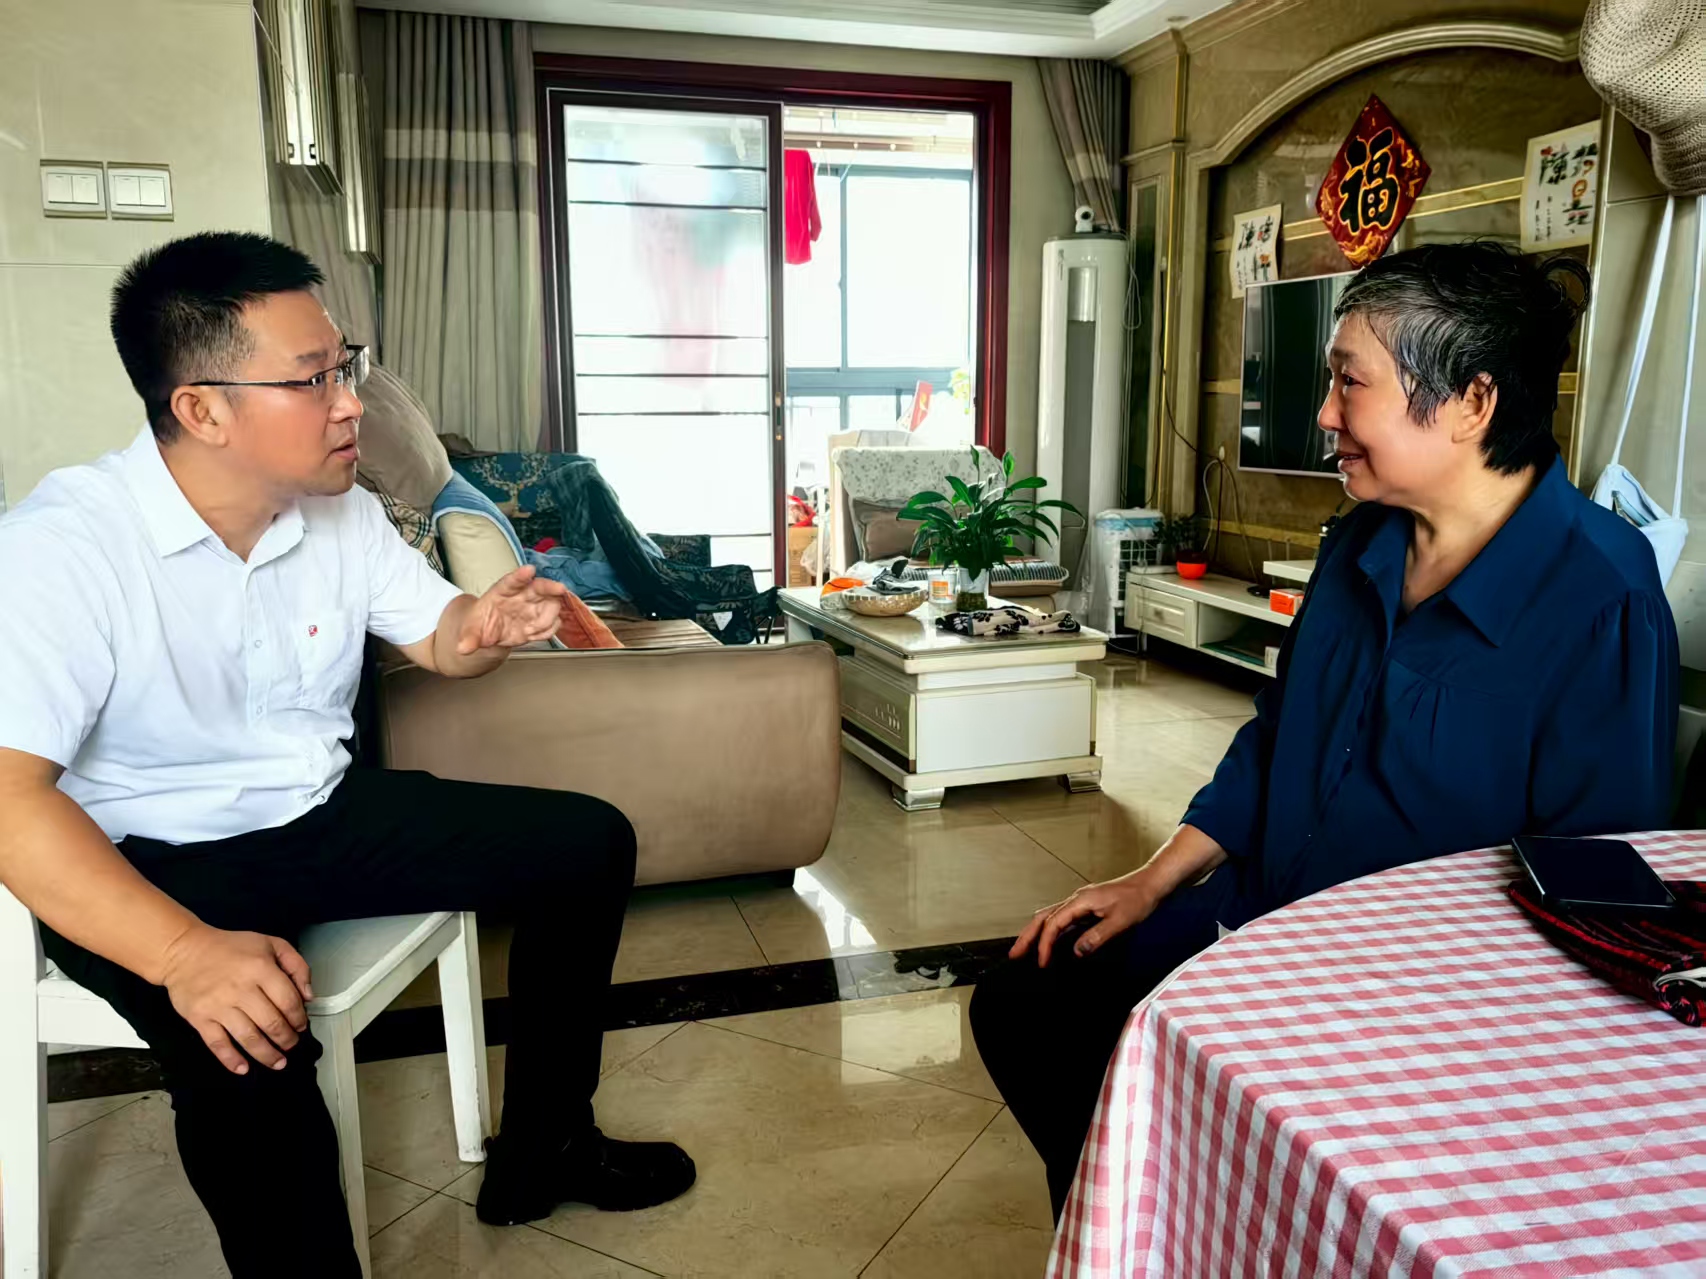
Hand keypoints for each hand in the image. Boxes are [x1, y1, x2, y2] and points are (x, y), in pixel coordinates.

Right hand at [160, 924, 313, 1074]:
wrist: (184, 951)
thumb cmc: (231, 948)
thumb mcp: (270, 943)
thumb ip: (296, 965)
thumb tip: (308, 996)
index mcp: (261, 969)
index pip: (288, 1001)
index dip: (299, 1018)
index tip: (301, 1026)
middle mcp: (241, 989)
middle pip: (271, 1023)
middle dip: (286, 1039)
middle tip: (291, 1045)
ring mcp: (218, 1006)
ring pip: (248, 1037)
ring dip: (266, 1054)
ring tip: (278, 1063)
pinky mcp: (199, 1018)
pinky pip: (217, 1044)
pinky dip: (231, 1059)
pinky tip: (243, 1069)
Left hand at [457, 565, 569, 654]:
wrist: (488, 634)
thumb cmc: (480, 624)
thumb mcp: (470, 632)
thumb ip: (468, 639)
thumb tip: (463, 647)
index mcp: (501, 592)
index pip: (511, 581)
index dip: (521, 575)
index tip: (529, 570)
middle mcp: (521, 596)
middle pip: (539, 586)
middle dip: (550, 587)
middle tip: (560, 589)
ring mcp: (533, 607)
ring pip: (551, 604)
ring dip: (548, 617)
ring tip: (532, 631)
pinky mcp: (540, 620)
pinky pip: (552, 623)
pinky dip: (548, 630)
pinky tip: (534, 636)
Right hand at [1011, 870, 1166, 966]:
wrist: (1150, 884)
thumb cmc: (1138, 899)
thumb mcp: (1120, 921)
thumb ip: (1097, 937)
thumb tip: (1076, 952)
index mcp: (1080, 901)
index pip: (1053, 924)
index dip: (1045, 945)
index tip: (1042, 963)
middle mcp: (1076, 900)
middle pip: (1042, 917)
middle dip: (1027, 936)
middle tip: (1014, 954)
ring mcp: (1080, 902)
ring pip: (1049, 916)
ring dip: (1035, 932)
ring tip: (1025, 949)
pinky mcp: (1086, 907)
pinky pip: (1061, 918)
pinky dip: (1049, 930)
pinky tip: (1049, 940)